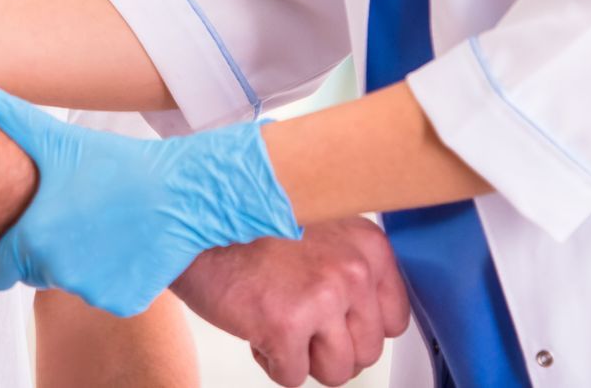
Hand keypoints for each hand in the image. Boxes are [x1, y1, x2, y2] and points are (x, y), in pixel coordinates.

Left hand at [0, 85, 300, 317]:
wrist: (180, 191)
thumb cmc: (117, 164)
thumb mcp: (60, 141)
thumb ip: (14, 121)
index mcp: (32, 240)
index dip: (7, 254)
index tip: (24, 238)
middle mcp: (56, 273)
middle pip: (38, 274)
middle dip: (49, 254)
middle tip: (78, 218)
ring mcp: (91, 292)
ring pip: (75, 284)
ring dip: (85, 265)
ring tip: (108, 226)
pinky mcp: (123, 303)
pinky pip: (110, 294)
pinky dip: (117, 277)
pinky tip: (131, 244)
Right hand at [173, 218, 410, 386]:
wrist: (195, 219)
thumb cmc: (249, 225)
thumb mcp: (322, 231)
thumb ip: (351, 267)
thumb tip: (365, 318)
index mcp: (368, 246)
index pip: (395, 321)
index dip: (357, 326)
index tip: (332, 316)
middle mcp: (354, 269)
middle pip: (367, 351)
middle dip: (329, 345)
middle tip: (297, 316)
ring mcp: (323, 297)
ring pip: (338, 371)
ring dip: (303, 356)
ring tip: (277, 317)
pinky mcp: (287, 324)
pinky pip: (293, 376)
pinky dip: (272, 360)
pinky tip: (257, 324)